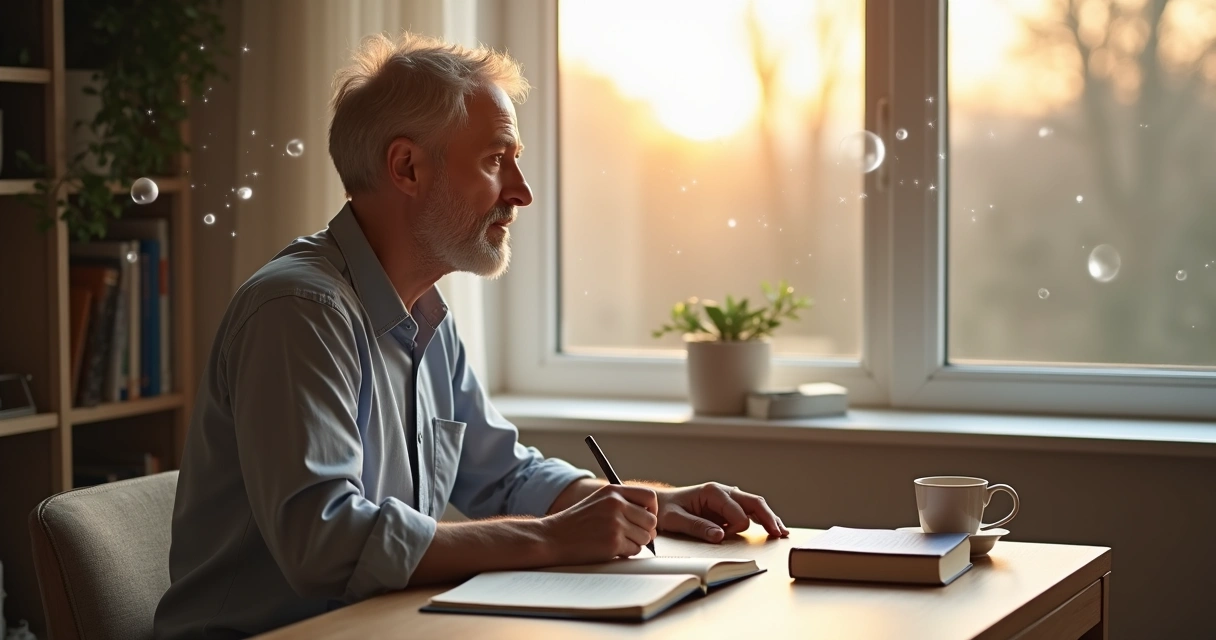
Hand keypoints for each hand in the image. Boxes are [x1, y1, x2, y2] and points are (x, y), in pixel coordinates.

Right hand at [539, 484, 658, 564]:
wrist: (552, 538)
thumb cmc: (575, 523)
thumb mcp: (598, 501)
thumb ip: (622, 503)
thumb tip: (650, 516)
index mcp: (613, 491)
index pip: (649, 496)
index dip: (652, 510)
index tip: (646, 518)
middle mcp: (616, 504)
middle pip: (651, 520)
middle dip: (645, 531)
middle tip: (632, 535)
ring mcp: (615, 524)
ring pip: (645, 537)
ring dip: (635, 543)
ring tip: (617, 541)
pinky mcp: (613, 543)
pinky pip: (635, 550)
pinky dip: (626, 553)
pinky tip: (610, 549)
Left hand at [655, 483, 787, 542]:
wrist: (658, 504)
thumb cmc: (665, 510)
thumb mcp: (676, 519)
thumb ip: (697, 526)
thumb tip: (720, 536)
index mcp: (713, 492)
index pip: (737, 512)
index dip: (734, 529)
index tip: (722, 537)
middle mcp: (724, 491)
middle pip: (754, 503)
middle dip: (768, 518)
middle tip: (779, 533)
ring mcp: (728, 498)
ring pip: (755, 505)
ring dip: (769, 518)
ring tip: (782, 532)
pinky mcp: (727, 507)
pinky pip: (750, 511)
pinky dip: (762, 519)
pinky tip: (773, 527)